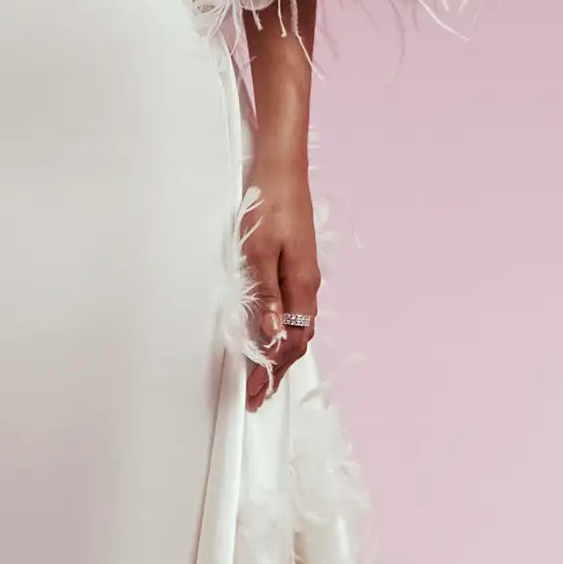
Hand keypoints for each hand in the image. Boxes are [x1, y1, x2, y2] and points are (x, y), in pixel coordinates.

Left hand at [241, 158, 319, 408]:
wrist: (282, 168)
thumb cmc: (268, 203)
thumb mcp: (258, 251)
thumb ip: (265, 294)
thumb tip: (271, 333)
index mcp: (302, 284)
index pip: (290, 341)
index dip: (272, 370)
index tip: (254, 392)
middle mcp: (308, 284)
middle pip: (298, 339)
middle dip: (279, 370)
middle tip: (257, 395)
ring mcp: (304, 275)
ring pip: (297, 325)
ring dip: (281, 353)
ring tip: (264, 375)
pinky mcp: (297, 265)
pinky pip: (294, 309)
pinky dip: (283, 331)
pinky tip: (273, 335)